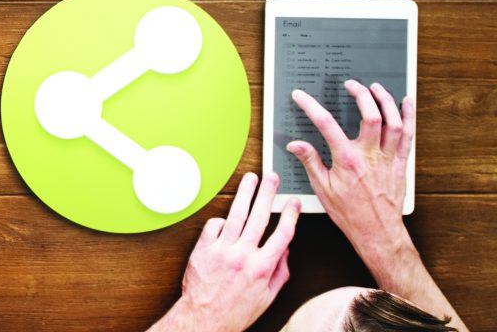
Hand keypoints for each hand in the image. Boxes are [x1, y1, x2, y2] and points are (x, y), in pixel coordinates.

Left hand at [160, 172, 298, 331]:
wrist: (204, 319)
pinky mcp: (204, 248)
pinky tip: (226, 218)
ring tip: (250, 179)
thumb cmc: (235, 311)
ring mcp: (222, 249)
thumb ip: (279, 273)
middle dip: (268, 193)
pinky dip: (221, 220)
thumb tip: (285, 251)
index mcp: (262, 267)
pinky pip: (214, 225)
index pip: (282, 233)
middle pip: (259, 216)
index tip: (293, 202)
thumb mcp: (267, 298)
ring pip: (236, 214)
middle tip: (272, 178)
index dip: (290, 215)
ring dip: (245, 193)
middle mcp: (243, 255)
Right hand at [287, 81, 414, 257]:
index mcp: (347, 160)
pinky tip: (405, 103)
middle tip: (351, 85)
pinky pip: (408, 136)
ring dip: (385, 101)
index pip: (326, 124)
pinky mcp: (401, 164)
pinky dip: (409, 117)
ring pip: (393, 122)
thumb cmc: (351, 215)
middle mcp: (370, 156)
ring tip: (375, 88)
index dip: (311, 106)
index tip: (301, 97)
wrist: (378, 233)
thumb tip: (295, 144)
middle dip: (360, 94)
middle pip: (370, 115)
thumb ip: (310, 162)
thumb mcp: (323, 189)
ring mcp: (388, 159)